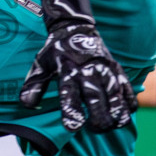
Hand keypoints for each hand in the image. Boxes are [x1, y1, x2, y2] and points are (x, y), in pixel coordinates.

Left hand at [19, 0, 137, 132]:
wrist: (74, 27)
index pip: (69, 95)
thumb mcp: (40, 65)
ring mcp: (104, 69)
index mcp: (67, 71)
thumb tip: (27, 105)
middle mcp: (87, 70)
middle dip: (98, 118)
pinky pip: (126, 85)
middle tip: (96, 129)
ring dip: (116, 112)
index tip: (73, 128)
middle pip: (96, 98)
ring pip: (115, 94)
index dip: (71, 112)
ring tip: (114, 125)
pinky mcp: (116, 67)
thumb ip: (34, 85)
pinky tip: (127, 113)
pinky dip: (129, 100)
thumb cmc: (56, 51)